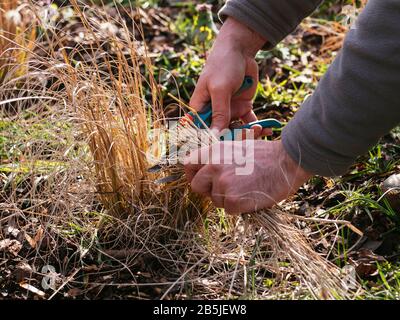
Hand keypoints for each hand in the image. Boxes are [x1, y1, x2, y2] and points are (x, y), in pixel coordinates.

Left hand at [184, 140, 312, 213]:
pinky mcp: (233, 199)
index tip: (201, 181)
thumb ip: (218, 159)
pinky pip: (229, 209)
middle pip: (196, 186)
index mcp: (214, 151)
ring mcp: (222, 183)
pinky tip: (252, 196)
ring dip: (228, 199)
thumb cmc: (266, 155)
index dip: (192, 175)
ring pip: (215, 200)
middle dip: (208, 191)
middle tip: (225, 190)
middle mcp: (214, 166)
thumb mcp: (236, 148)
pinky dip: (240, 207)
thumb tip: (205, 174)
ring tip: (247, 188)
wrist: (287, 161)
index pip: (187, 164)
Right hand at [190, 17, 267, 134]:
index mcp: (200, 109)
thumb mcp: (220, 89)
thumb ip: (219, 112)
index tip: (225, 149)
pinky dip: (259, 126)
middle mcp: (213, 113)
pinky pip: (249, 122)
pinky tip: (268, 129)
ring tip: (262, 130)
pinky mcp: (243, 108)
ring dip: (249, 134)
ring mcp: (229, 111)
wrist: (241, 49)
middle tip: (250, 137)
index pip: (203, 131)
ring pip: (237, 130)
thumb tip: (215, 135)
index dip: (212, 142)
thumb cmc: (223, 65)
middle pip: (222, 133)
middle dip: (236, 138)